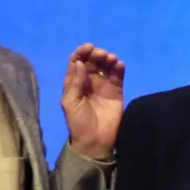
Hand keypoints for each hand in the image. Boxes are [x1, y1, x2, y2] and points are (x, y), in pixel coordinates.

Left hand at [61, 43, 124, 160]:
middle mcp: (89, 81)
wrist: (95, 141)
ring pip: (106, 66)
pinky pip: (118, 76)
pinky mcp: (116, 91)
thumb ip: (75, 82)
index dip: (81, 52)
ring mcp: (103, 85)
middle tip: (101, 55)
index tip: (88, 48)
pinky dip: (119, 68)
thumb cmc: (78, 123)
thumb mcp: (70, 103)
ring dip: (108, 59)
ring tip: (111, 59)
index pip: (77, 62)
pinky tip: (119, 66)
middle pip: (92, 61)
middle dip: (96, 54)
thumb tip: (81, 63)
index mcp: (75, 82)